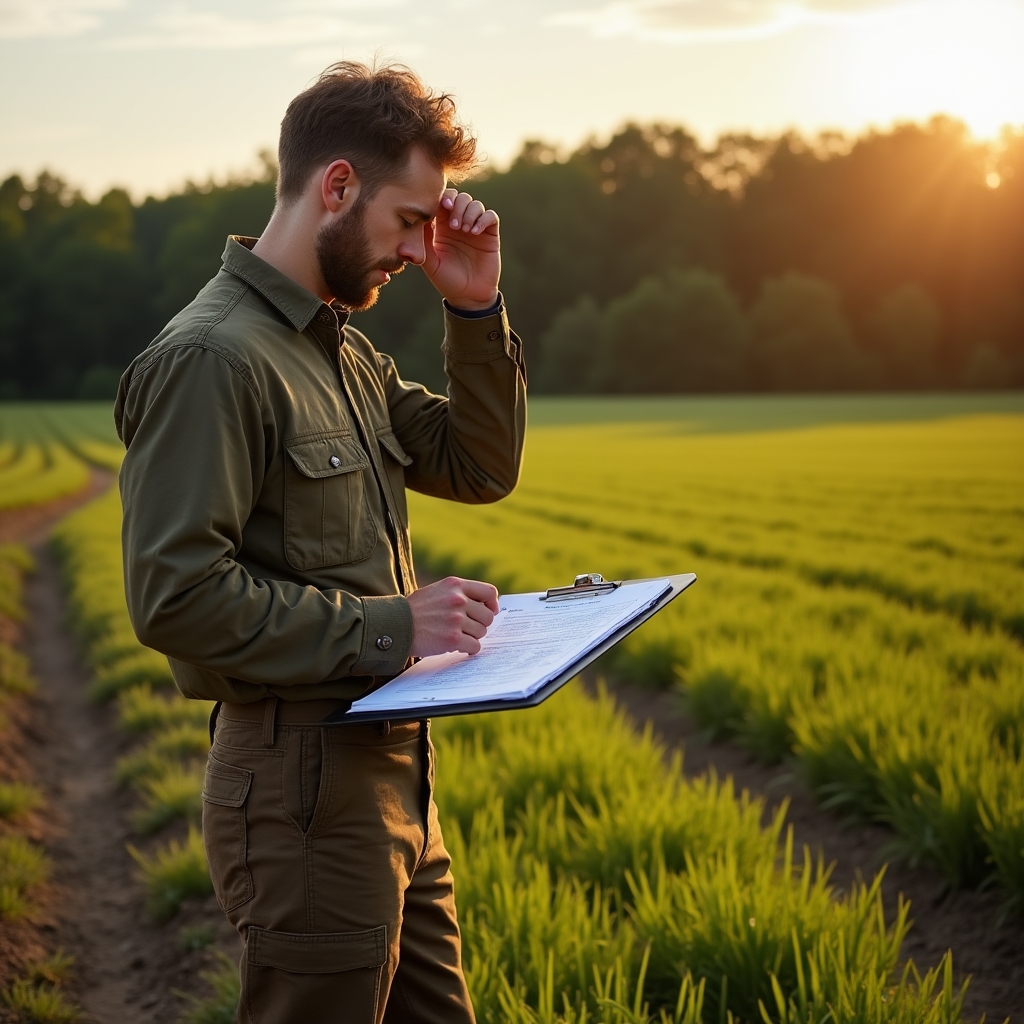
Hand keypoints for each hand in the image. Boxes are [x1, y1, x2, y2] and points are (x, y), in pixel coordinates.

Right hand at [407, 576, 499, 656]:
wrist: (395, 625)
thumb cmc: (415, 610)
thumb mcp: (437, 591)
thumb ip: (459, 593)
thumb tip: (485, 604)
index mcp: (455, 585)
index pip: (489, 592)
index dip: (492, 604)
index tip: (489, 612)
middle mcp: (458, 599)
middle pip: (488, 616)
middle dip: (479, 624)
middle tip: (465, 628)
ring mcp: (456, 619)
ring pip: (481, 632)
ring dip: (471, 637)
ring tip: (455, 635)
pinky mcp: (453, 638)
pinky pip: (475, 646)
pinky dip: (468, 649)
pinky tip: (457, 646)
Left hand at [421, 188, 499, 309]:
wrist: (468, 296)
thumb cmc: (447, 281)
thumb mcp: (430, 263)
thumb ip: (422, 243)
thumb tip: (411, 223)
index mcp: (442, 227)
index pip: (443, 202)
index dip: (443, 198)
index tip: (442, 207)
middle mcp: (459, 224)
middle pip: (460, 198)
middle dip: (457, 206)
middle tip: (454, 226)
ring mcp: (475, 228)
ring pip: (475, 204)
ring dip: (469, 213)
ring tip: (464, 231)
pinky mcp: (490, 235)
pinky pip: (490, 216)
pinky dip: (483, 219)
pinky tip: (475, 232)